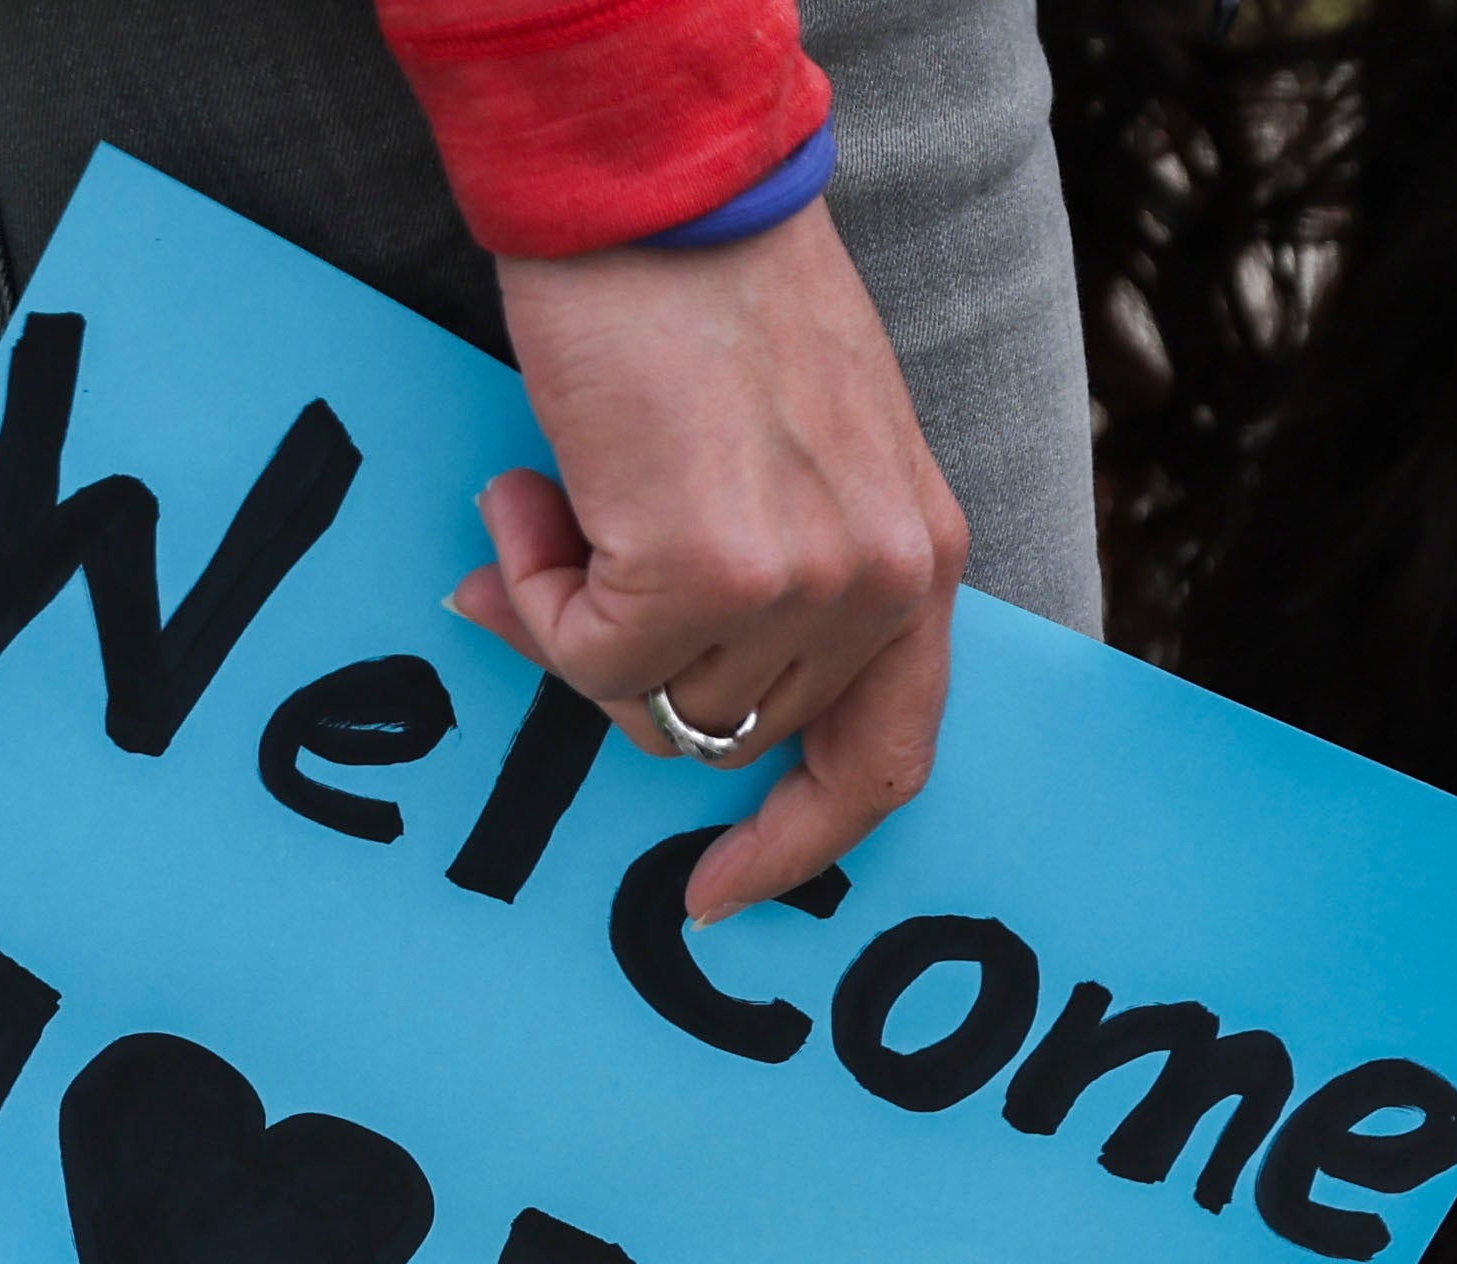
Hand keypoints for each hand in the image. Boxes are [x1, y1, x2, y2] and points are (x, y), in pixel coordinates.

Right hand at [463, 205, 965, 924]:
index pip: (888, 758)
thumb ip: (774, 573)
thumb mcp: (804, 451)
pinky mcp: (700, 566)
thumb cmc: (713, 290)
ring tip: (556, 491)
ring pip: (648, 702)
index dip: (802, 841)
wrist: (653, 179)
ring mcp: (799, 581)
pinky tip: (532, 483)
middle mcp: (884, 581)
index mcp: (924, 557)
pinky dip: (534, 586)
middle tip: (565, 553)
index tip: (724, 892)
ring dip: (574, 615)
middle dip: (631, 669)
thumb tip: (644, 691)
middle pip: (732, 732)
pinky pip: (584, 656)